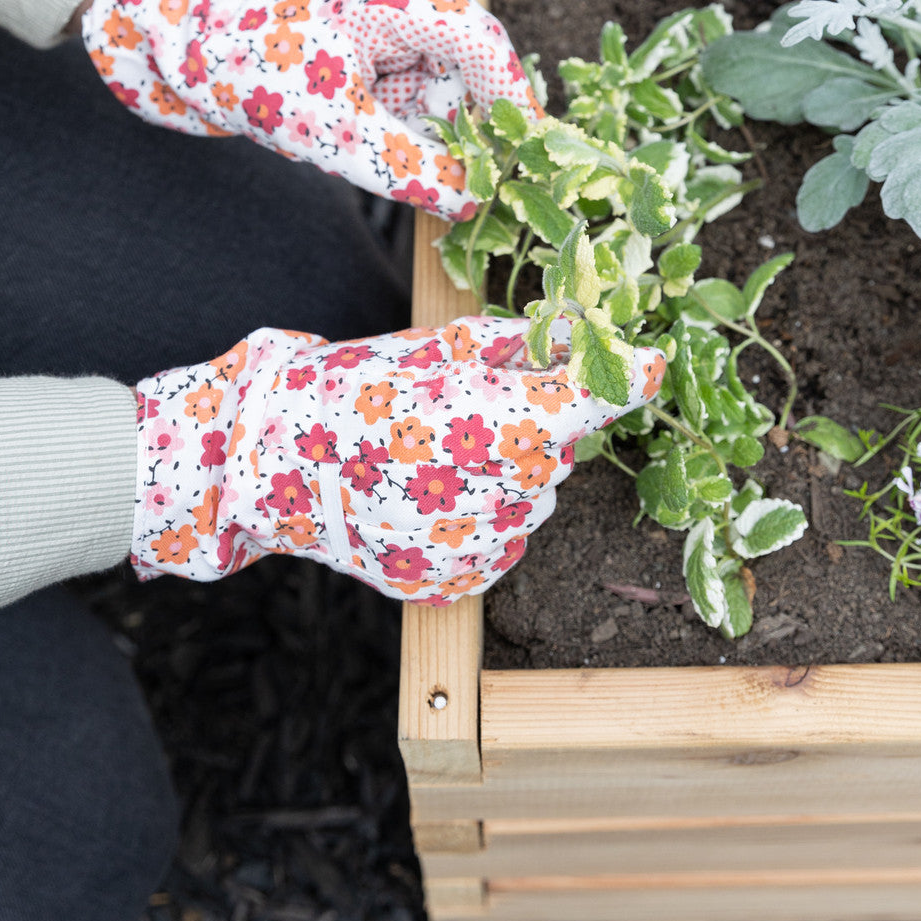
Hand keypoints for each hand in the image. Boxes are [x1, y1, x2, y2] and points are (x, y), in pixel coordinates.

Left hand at [81, 0, 539, 219]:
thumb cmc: (247, 67)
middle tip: (468, 187)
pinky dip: (408, 123)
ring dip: (433, 131)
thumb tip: (475, 201)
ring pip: (443, 82)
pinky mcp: (375, 33)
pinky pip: (413, 85)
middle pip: (470, 67)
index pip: (486, 47)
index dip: (515, 108)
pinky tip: (379, 144)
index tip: (531, 163)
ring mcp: (391, 8)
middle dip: (469, 129)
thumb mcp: (331, 130)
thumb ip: (410, 167)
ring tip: (392, 162)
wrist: (174, 36)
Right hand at [130, 317, 665, 602]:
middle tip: (470, 410)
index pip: (602, 397)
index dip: (633, 374)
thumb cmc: (356, 390)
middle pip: (561, 451)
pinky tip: (428, 497)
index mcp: (508, 422)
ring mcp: (485, 543)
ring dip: (507, 474)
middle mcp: (510, 491)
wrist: (272, 463)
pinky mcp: (461, 581)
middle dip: (536, 425)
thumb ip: (519, 346)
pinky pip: (501, 539)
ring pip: (533, 497)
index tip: (648, 363)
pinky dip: (479, 516)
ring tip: (435, 458)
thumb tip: (582, 339)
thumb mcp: (439, 346)